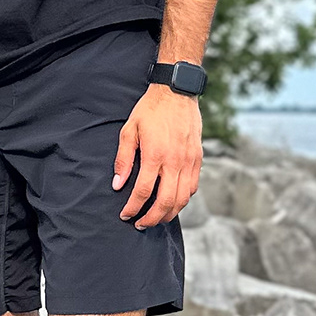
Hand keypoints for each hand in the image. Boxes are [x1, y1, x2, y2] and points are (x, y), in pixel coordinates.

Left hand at [114, 83, 202, 227]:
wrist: (177, 91)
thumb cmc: (150, 109)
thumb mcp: (129, 130)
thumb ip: (123, 160)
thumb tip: (117, 184)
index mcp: (155, 154)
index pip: (143, 191)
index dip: (133, 207)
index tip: (126, 215)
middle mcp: (175, 161)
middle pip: (165, 202)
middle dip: (151, 219)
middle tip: (140, 224)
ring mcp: (189, 161)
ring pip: (182, 199)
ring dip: (168, 214)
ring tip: (156, 219)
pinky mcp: (198, 159)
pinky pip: (193, 187)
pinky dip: (183, 200)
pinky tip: (173, 202)